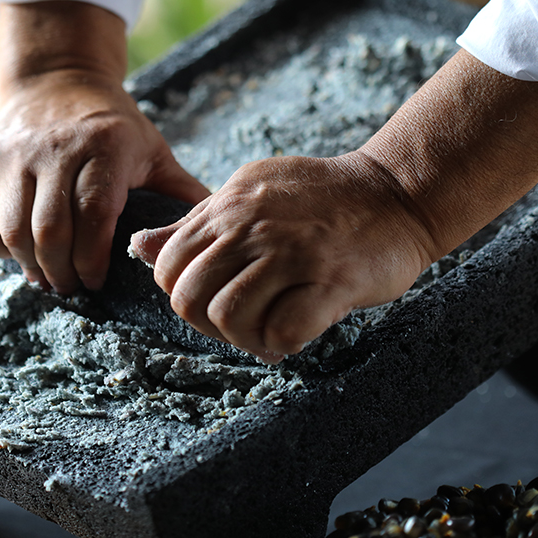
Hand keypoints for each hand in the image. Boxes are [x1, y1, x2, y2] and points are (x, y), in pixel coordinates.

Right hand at [0, 1, 208, 292]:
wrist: (57, 80)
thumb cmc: (114, 127)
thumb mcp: (153, 150)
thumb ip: (180, 192)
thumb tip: (214, 236)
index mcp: (104, 146)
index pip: (93, 214)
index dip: (93, 258)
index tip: (98, 282)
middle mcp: (53, 148)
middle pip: (49, 229)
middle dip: (62, 271)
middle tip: (73, 288)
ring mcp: (12, 154)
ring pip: (12, 229)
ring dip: (29, 265)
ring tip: (48, 277)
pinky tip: (17, 253)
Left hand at [130, 153, 435, 356]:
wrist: (397, 194)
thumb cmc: (322, 199)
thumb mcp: (250, 192)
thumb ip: (197, 222)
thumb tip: (140, 246)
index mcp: (227, 206)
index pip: (167, 267)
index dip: (184, 295)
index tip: (216, 300)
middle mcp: (251, 227)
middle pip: (189, 299)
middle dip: (209, 325)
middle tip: (242, 325)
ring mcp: (290, 253)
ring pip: (230, 319)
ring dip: (246, 339)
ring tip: (269, 333)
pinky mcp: (330, 281)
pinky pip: (282, 333)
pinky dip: (282, 345)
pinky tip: (296, 335)